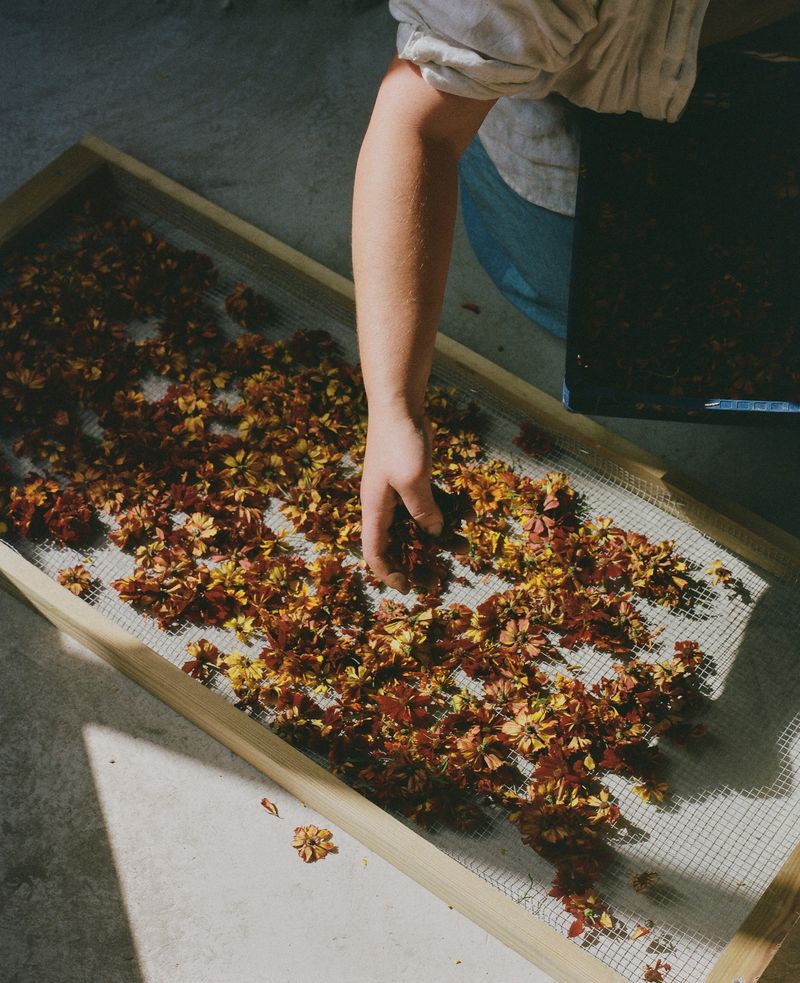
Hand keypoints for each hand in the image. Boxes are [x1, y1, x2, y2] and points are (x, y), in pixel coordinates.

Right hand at [359, 408, 443, 592]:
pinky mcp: (412, 477)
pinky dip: (441, 513)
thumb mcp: (413, 480)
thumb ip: (423, 509)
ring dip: (433, 538)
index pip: (374, 551)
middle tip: (437, 577)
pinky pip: (426, 504)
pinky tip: (463, 519)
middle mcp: (383, 503)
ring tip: (460, 549)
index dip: (387, 573)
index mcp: (375, 508)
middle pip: (394, 542)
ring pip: (413, 524)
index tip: (408, 587)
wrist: (398, 403)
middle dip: (414, 561)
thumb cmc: (399, 441)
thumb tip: (434, 532)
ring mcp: (397, 490)